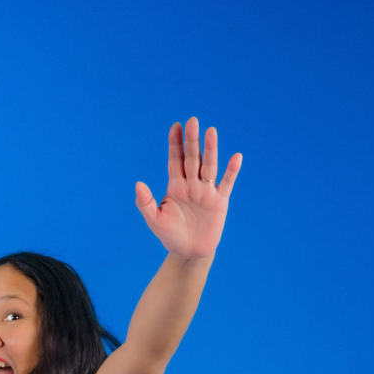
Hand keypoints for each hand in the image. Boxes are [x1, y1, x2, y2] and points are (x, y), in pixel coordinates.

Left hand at [135, 118, 241, 261]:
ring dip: (210, 149)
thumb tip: (138, 184)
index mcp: (175, 185)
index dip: (175, 144)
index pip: (175, 160)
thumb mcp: (154, 220)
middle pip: (192, 158)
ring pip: (209, 166)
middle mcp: (192, 183)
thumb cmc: (170, 235)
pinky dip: (231, 171)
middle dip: (192, 141)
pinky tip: (236, 157)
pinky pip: (226, 183)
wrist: (188, 252)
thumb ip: (145, 202)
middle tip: (192, 121)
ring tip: (211, 131)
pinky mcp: (219, 201)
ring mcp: (206, 191)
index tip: (175, 126)